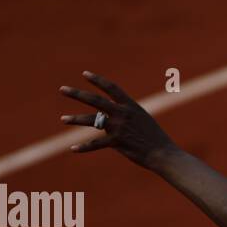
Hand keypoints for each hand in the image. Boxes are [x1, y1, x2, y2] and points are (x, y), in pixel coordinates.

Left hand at [60, 71, 176, 168]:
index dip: (97, 80)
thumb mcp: (142, 119)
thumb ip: (124, 114)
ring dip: (76, 119)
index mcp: (130, 106)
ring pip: (92, 121)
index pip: (111, 88)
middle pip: (96, 100)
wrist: (163, 153)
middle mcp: (123, 114)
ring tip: (63, 119)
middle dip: (78, 94)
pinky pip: (96, 144)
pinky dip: (84, 147)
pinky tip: (73, 149)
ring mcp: (119, 127)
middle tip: (62, 89)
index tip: (84, 74)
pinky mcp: (117, 142)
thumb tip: (106, 115)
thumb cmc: (153, 137)